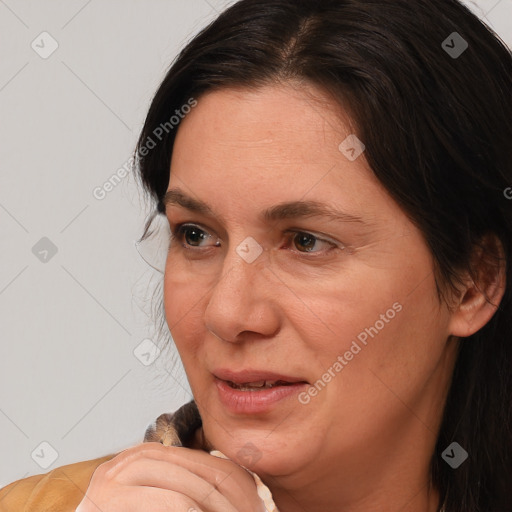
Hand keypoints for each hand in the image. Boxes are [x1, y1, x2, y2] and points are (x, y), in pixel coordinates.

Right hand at [76, 442, 266, 511]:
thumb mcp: (166, 500)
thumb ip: (192, 490)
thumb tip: (247, 497)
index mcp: (154, 454)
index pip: (212, 464)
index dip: (243, 490)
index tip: (260, 509)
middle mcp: (136, 458)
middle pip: (206, 474)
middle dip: (236, 504)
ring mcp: (118, 476)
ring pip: (190, 491)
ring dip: (219, 510)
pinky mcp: (107, 497)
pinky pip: (169, 502)